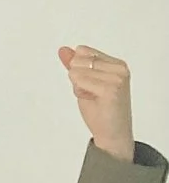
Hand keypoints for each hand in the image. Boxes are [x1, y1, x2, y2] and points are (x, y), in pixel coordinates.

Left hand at [57, 45, 134, 161]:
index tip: (92, 85)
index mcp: (117, 64)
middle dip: (78, 79)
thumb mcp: (84, 82)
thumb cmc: (100, 109)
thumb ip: (75, 65)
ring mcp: (117, 78)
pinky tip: (94, 101)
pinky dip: (80, 92)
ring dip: (79, 87)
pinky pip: (78, 80)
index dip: (79, 70)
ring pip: (75, 71)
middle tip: (93, 93)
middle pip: (77, 60)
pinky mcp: (111, 88)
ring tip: (94, 98)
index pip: (82, 51)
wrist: (112, 133)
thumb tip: (63, 49)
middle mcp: (120, 68)